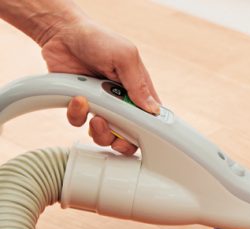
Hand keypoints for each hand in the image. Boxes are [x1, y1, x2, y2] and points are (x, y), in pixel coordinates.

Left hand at [41, 18, 159, 154]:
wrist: (61, 32)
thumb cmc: (98, 39)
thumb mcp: (125, 56)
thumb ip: (138, 84)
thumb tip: (153, 109)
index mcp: (140, 91)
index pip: (151, 120)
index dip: (147, 131)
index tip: (139, 133)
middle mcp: (122, 102)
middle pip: (129, 136)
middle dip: (121, 139)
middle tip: (114, 129)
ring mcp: (102, 106)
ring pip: (105, 135)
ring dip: (99, 130)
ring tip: (95, 114)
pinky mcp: (82, 106)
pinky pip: (80, 123)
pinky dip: (77, 114)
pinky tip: (78, 97)